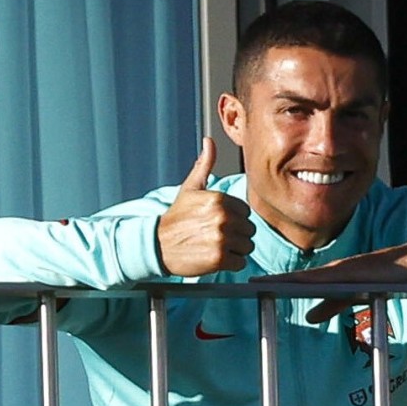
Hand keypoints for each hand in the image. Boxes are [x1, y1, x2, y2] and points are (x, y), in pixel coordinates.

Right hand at [157, 138, 255, 275]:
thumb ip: (204, 165)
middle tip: (215, 236)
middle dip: (236, 235)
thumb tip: (209, 142)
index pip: (245, 212)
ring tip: (215, 246)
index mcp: (219, 199)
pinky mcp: (219, 258)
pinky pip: (240, 262)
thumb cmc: (177, 218)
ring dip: (234, 250)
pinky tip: (215, 258)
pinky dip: (231, 264)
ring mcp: (221, 239)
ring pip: (247, 247)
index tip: (216, 222)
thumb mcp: (190, 188)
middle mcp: (223, 217)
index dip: (234, 219)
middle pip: (249, 230)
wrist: (157, 245)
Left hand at [253, 243, 406, 322]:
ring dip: (284, 281)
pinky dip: (307, 282)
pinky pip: (325, 279)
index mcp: (329, 277)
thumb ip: (330, 306)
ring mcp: (338, 271)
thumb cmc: (381, 280)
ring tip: (263, 283)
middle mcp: (330, 271)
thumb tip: (309, 317)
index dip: (276, 283)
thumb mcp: (351, 297)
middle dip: (273, 281)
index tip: (256, 285)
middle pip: (295, 278)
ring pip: (305, 278)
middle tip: (250, 283)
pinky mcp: (349, 273)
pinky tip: (294, 283)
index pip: (297, 281)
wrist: (406, 267)